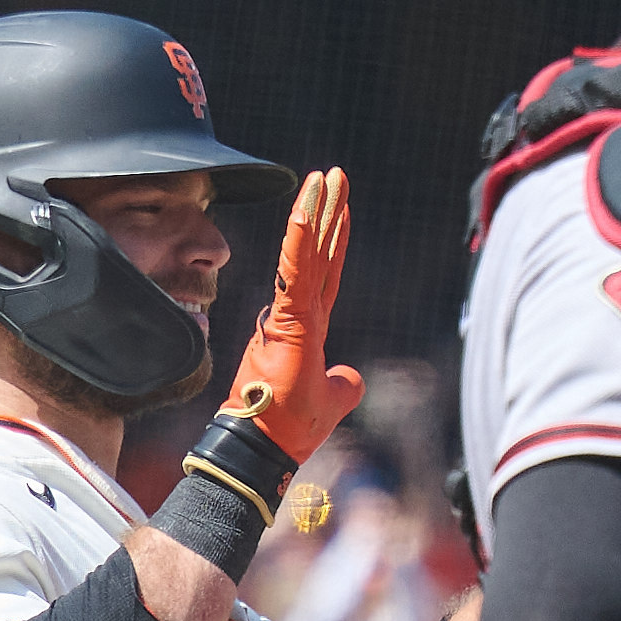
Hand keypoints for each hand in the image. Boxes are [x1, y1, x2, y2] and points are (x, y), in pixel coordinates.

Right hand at [216, 169, 363, 470]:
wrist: (265, 447)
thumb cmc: (291, 429)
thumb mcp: (333, 401)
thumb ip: (345, 384)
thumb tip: (354, 379)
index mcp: (309, 326)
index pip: (326, 272)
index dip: (334, 238)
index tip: (340, 205)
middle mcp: (297, 313)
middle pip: (317, 251)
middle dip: (326, 211)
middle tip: (333, 173)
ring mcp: (290, 315)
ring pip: (306, 252)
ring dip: (315, 212)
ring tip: (324, 176)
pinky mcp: (287, 321)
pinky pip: (295, 271)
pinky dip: (300, 240)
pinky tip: (307, 209)